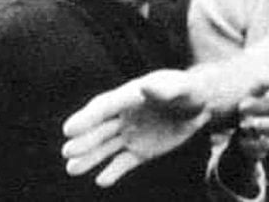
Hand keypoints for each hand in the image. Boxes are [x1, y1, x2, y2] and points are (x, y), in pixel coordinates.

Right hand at [62, 69, 211, 186]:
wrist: (200, 105)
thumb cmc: (188, 90)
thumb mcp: (183, 87)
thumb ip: (166, 89)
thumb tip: (145, 87)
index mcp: (129, 96)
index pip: (105, 107)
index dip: (88, 118)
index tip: (70, 129)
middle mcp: (124, 117)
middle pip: (100, 129)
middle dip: (84, 140)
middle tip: (68, 151)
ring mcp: (131, 135)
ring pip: (106, 148)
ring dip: (90, 158)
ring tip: (72, 169)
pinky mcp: (140, 152)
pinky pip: (124, 163)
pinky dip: (114, 172)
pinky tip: (103, 181)